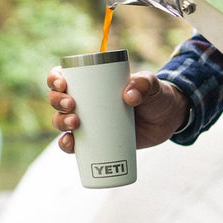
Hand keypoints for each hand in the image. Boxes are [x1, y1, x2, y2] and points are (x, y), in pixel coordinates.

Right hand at [47, 67, 190, 152]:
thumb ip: (144, 84)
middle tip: (72, 106)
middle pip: (57, 99)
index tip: (63, 84)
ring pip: (62, 122)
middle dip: (57, 102)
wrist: (167, 120)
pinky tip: (69, 145)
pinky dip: (67, 146)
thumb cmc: (155, 96)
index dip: (55, 79)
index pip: (64, 76)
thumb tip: (128, 96)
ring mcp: (89, 122)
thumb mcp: (151, 85)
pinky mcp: (95, 141)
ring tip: (75, 124)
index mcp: (92, 82)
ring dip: (60, 122)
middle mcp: (85, 101)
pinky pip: (74, 145)